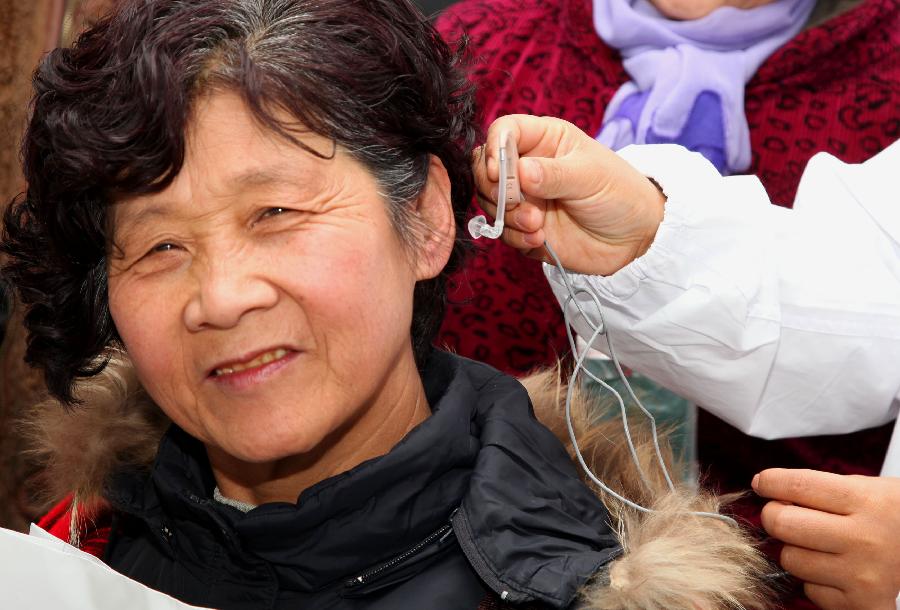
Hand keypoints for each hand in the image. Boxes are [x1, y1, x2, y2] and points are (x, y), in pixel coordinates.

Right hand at [473, 114, 665, 275]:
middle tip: (516, 202)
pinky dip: (516, 237)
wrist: (635, 237)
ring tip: (537, 224)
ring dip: (507, 216)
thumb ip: (553, 174)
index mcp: (544, 140)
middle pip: (485, 168)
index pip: (503, 131)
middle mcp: (527, 166)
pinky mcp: (524, 227)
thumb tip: (520, 171)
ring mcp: (524, 198)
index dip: (494, 148)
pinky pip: (503, 232)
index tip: (499, 172)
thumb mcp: (590, 176)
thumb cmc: (619, 193)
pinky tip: (540, 239)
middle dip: (495, 188)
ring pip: (489, 202)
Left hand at [754, 468, 899, 609]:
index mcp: (867, 501)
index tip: (762, 483)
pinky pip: (810, 590)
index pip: (798, 486)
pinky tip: (837, 570)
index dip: (770, 482)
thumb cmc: (890, 516)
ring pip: (790, 559)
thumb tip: (766, 486)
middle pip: (783, 524)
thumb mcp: (866, 489)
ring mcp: (863, 575)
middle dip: (776, 516)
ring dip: (796, 550)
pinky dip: (816, 580)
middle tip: (785, 514)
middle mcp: (866, 539)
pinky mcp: (862, 604)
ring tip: (820, 545)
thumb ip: (819, 488)